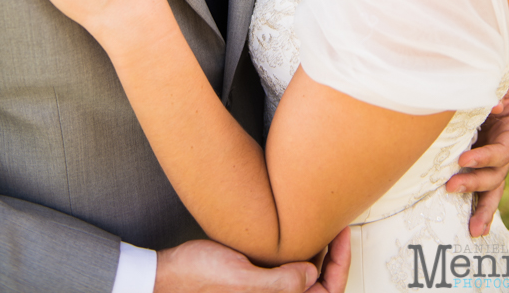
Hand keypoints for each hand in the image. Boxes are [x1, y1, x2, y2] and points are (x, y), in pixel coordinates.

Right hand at [153, 230, 350, 292]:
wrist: (166, 276)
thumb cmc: (197, 280)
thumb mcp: (240, 279)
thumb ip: (279, 284)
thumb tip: (312, 274)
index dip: (341, 264)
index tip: (342, 233)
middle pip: (320, 285)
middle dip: (332, 257)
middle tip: (335, 223)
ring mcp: (266, 292)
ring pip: (305, 276)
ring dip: (315, 253)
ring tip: (319, 222)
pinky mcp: (257, 281)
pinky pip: (287, 270)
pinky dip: (297, 252)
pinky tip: (294, 229)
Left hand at [445, 71, 508, 236]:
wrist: (483, 73)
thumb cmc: (486, 73)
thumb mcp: (493, 77)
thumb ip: (492, 89)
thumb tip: (493, 105)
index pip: (503, 150)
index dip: (485, 157)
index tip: (464, 159)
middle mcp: (508, 147)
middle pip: (497, 173)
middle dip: (475, 183)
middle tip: (450, 186)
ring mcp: (496, 157)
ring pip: (494, 187)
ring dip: (482, 207)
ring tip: (472, 228)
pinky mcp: (483, 161)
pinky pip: (485, 186)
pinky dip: (481, 205)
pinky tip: (476, 226)